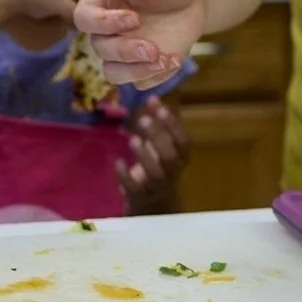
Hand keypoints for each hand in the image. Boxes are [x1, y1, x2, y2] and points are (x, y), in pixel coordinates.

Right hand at [75, 0, 203, 89]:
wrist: (194, 0)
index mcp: (100, 2)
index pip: (84, 17)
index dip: (103, 22)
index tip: (134, 19)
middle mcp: (105, 30)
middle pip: (100, 49)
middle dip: (125, 51)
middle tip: (153, 49)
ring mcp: (122, 51)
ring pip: (113, 73)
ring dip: (136, 71)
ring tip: (166, 60)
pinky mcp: (141, 67)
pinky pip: (140, 82)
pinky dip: (156, 77)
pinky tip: (174, 61)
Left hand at [117, 97, 189, 213]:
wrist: (154, 205)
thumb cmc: (159, 167)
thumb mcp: (160, 145)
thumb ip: (157, 123)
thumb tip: (153, 96)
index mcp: (180, 158)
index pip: (184, 142)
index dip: (173, 125)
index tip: (160, 108)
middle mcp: (172, 173)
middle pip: (171, 157)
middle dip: (159, 137)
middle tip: (142, 120)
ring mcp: (157, 187)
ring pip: (156, 174)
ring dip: (144, 156)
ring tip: (132, 139)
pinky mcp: (140, 198)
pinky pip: (135, 189)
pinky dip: (126, 176)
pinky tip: (118, 162)